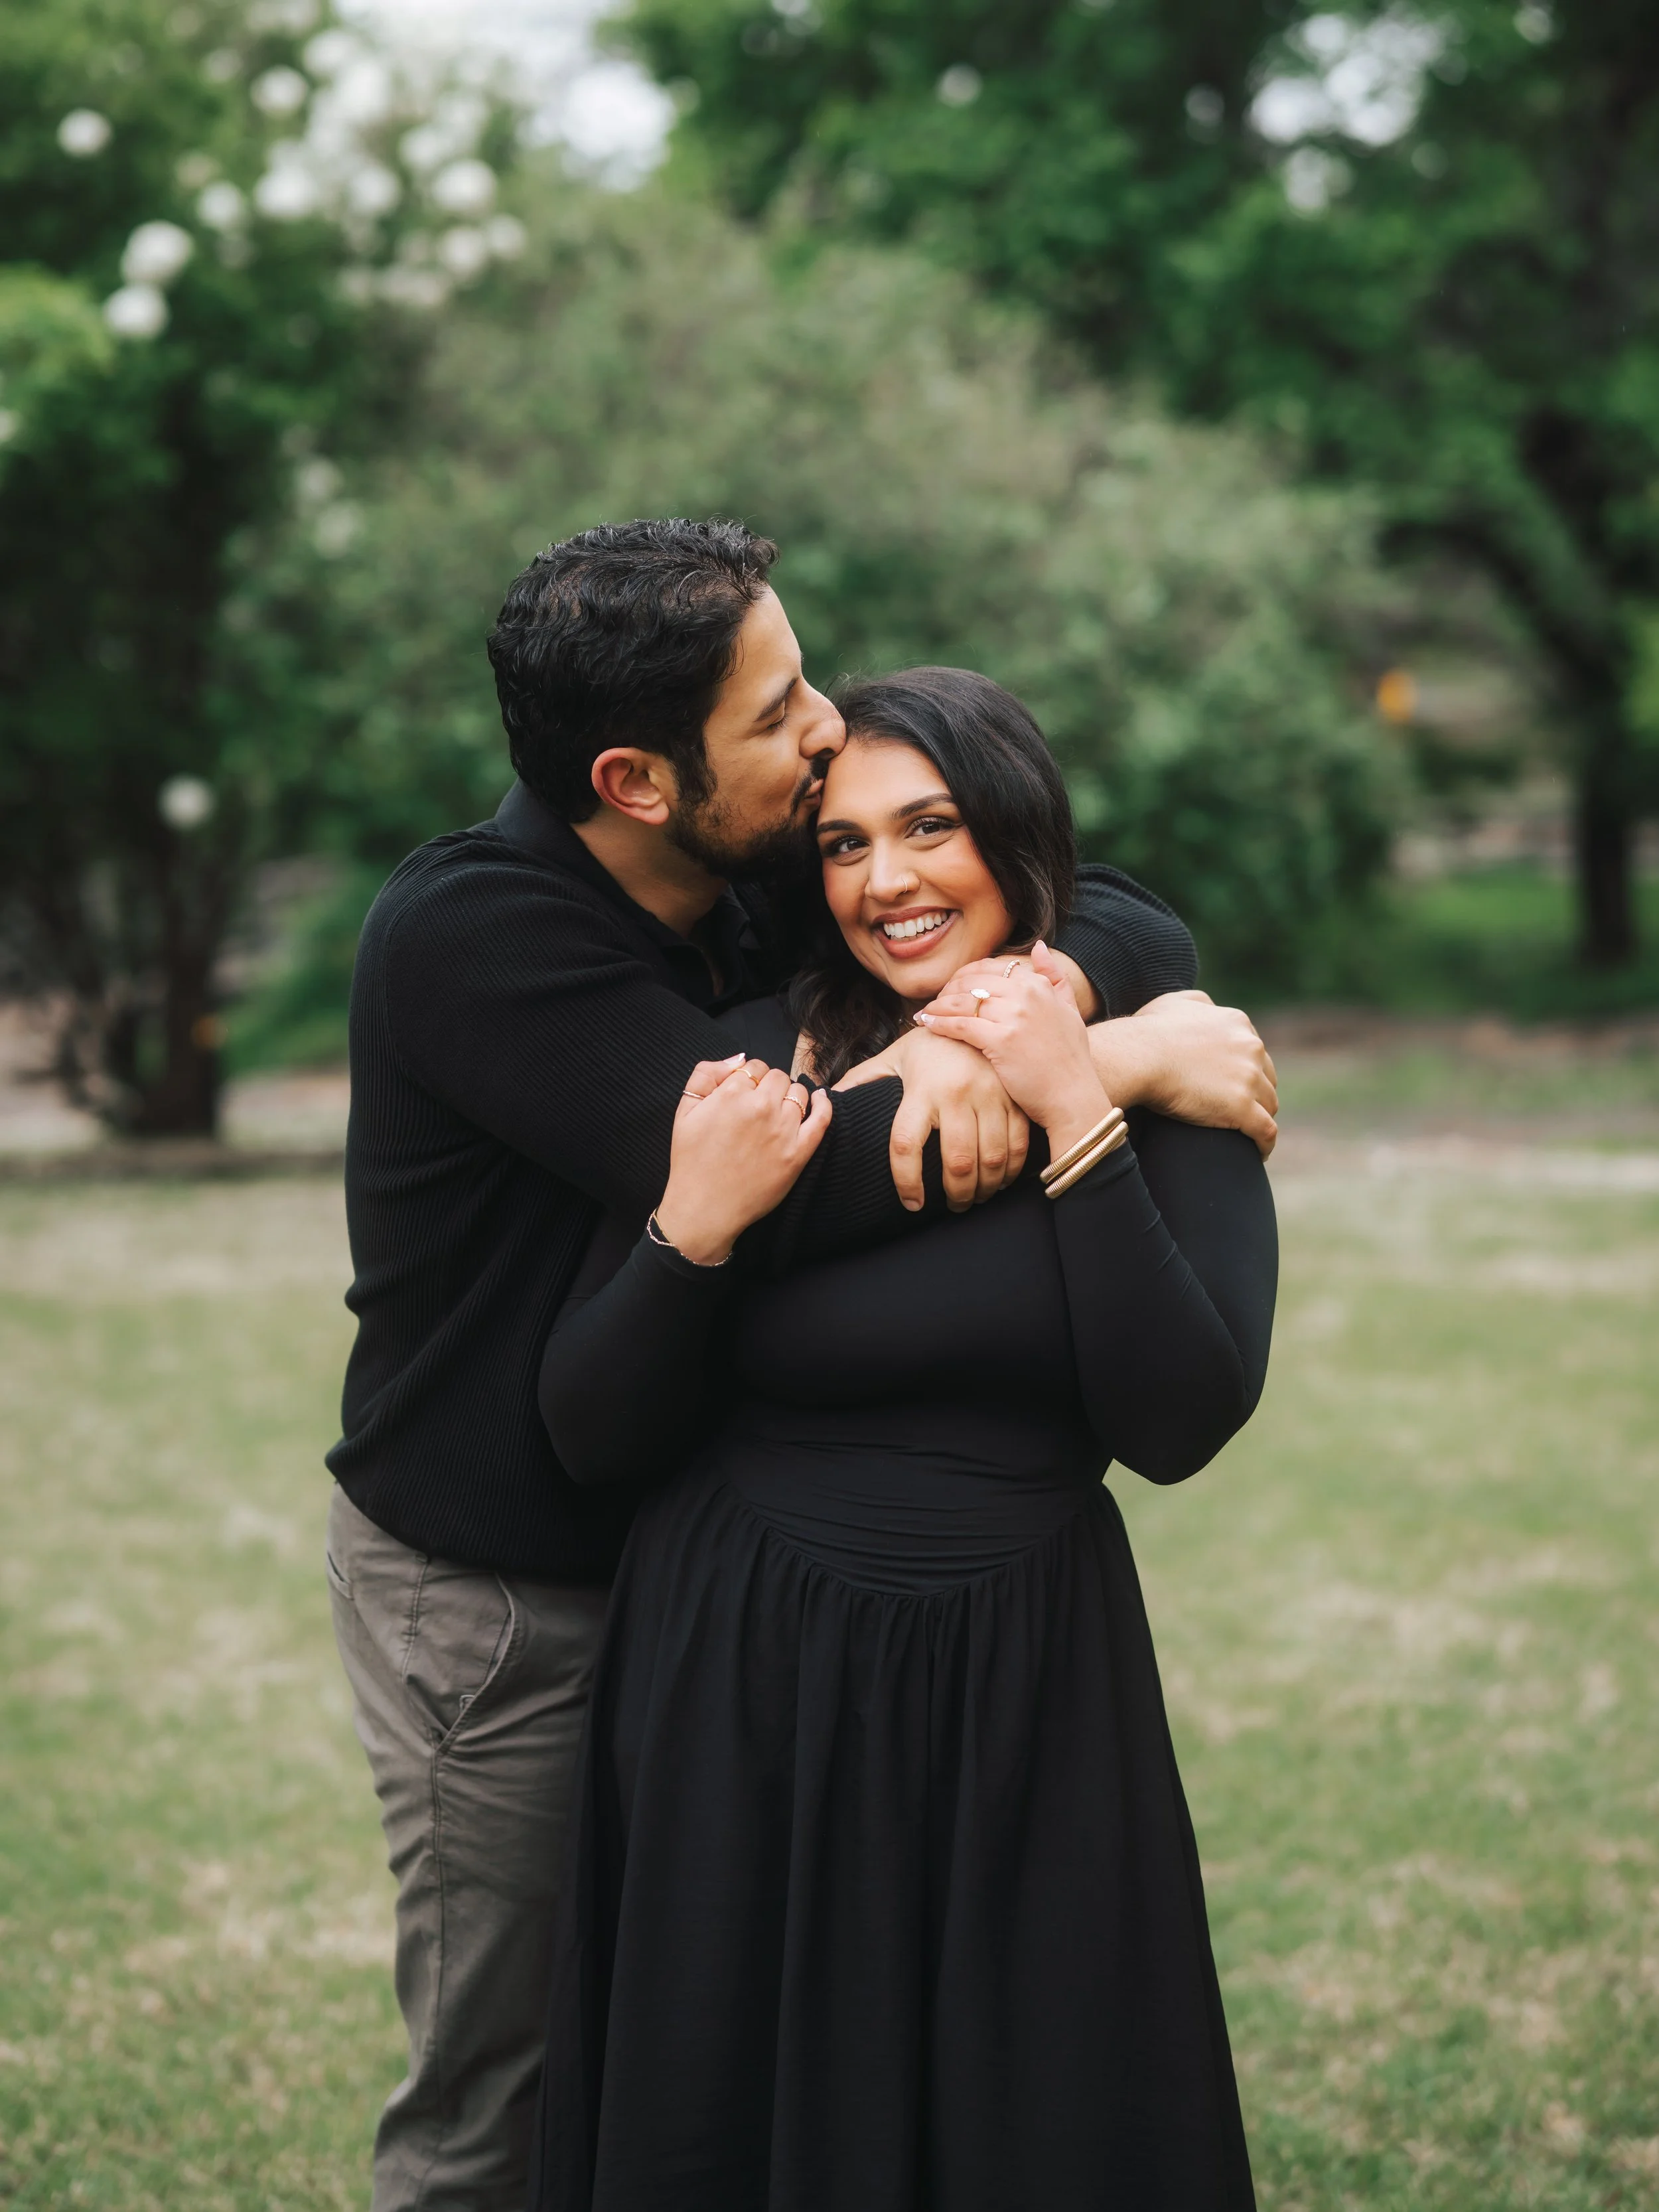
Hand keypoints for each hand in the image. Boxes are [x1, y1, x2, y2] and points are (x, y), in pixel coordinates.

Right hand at [655, 1055, 832, 1263]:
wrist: (705, 1208)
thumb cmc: (692, 1162)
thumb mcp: (684, 1112)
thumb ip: (706, 1075)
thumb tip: (738, 1059)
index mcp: (732, 1094)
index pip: (753, 1067)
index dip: (748, 1079)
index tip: (744, 1094)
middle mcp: (761, 1108)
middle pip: (777, 1077)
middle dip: (768, 1086)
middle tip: (757, 1106)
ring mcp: (783, 1130)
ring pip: (799, 1092)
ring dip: (789, 1096)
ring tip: (777, 1112)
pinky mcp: (798, 1153)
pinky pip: (822, 1117)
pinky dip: (824, 1103)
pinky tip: (820, 1099)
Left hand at [837, 1027, 1029, 1213]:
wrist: (980, 1012)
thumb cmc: (931, 1044)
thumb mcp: (893, 1057)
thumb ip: (862, 1080)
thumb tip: (828, 1100)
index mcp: (921, 1088)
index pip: (906, 1145)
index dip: (906, 1181)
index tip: (911, 1203)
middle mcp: (957, 1093)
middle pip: (958, 1162)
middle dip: (957, 1195)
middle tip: (954, 1206)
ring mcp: (991, 1096)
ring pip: (992, 1159)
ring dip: (985, 1189)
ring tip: (976, 1197)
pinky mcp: (1016, 1098)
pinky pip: (1019, 1145)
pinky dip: (1012, 1171)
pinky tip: (1001, 1180)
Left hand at [913, 942, 1112, 1155]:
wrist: (1073, 1097)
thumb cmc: (1070, 1060)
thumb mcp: (1070, 1010)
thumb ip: (1055, 976)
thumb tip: (1038, 947)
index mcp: (1039, 985)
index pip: (990, 968)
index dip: (965, 976)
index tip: (952, 989)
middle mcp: (1026, 995)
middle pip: (972, 981)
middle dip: (947, 990)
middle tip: (934, 1002)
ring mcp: (1014, 1016)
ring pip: (963, 1001)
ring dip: (938, 1005)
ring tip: (925, 1013)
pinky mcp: (1001, 1040)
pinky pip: (960, 1025)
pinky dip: (940, 1023)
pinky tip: (928, 1025)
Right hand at [1090, 991, 1277, 1156]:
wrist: (1138, 1057)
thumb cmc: (1147, 1031)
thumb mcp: (1175, 1002)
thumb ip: (1199, 1003)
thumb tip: (1209, 1007)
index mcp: (1237, 1023)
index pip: (1255, 1051)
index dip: (1248, 1070)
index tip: (1236, 1085)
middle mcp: (1251, 1047)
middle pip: (1267, 1078)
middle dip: (1258, 1094)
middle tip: (1239, 1111)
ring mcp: (1249, 1078)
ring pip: (1270, 1105)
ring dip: (1261, 1118)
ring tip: (1248, 1134)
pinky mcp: (1242, 1108)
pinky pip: (1266, 1131)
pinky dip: (1265, 1144)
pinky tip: (1258, 1153)